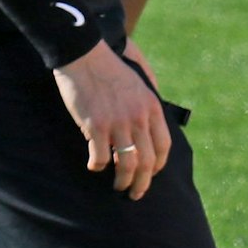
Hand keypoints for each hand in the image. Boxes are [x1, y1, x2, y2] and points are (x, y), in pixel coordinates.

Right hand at [52, 42, 169, 198]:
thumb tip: (151, 127)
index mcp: (153, 108)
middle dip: (143, 183)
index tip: (152, 174)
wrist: (83, 54)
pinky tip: (94, 167)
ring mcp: (118, 123)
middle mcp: (139, 118)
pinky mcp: (96, 126)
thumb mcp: (139, 83)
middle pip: (148, 161)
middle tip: (136, 194)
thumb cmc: (109, 69)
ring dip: (123, 181)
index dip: (159, 165)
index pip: (164, 146)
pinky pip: (101, 157)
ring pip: (127, 164)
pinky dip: (98, 165)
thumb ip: (147, 105)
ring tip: (119, 187)